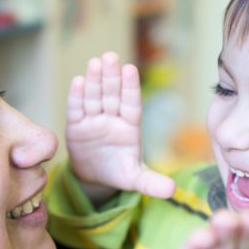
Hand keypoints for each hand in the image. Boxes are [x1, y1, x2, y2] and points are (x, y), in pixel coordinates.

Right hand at [66, 52, 175, 205]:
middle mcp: (112, 118)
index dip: (130, 87)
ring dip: (94, 80)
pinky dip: (76, 96)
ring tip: (94, 62)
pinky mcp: (76, 126)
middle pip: (112, 95)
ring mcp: (93, 120)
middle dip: (111, 76)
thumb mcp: (135, 179)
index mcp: (130, 127)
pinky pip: (76, 109)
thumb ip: (151, 182)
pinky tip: (78, 81)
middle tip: (110, 56)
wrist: (95, 177)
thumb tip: (172, 191)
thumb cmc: (119, 171)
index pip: (131, 104)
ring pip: (94, 97)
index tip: (130, 70)